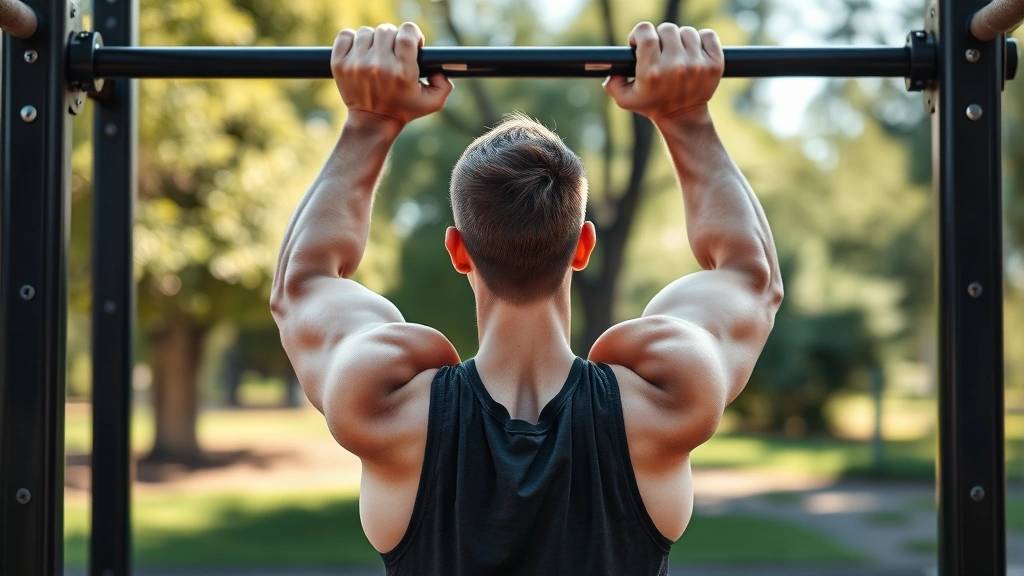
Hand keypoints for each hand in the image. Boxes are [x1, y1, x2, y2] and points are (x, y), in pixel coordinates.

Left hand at [332, 22, 452, 129]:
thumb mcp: (432, 102)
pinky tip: (360, 52)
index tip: (411, 43)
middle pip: (386, 30)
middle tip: (393, 52)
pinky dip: (352, 40)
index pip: (406, 34)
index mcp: (402, 73)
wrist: (372, 122)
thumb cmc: (404, 109)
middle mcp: (378, 67)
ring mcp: (356, 65)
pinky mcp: (339, 64)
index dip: (412, 33)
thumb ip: (445, 85)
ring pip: (366, 32)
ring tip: (376, 54)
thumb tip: (440, 70)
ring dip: (373, 40)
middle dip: (392, 39)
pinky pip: (345, 35)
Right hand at [604, 23, 723, 123]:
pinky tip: (693, 51)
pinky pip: (708, 35)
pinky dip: (701, 40)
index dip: (641, 34)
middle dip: (661, 38)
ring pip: (687, 31)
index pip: (646, 32)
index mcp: (652, 71)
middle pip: (667, 28)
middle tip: (660, 51)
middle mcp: (676, 66)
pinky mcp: (714, 64)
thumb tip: (611, 71)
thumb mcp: (625, 99)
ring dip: (681, 40)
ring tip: (677, 54)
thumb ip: (611, 83)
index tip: (642, 44)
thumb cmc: (652, 105)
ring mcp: (697, 64)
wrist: (682, 118)